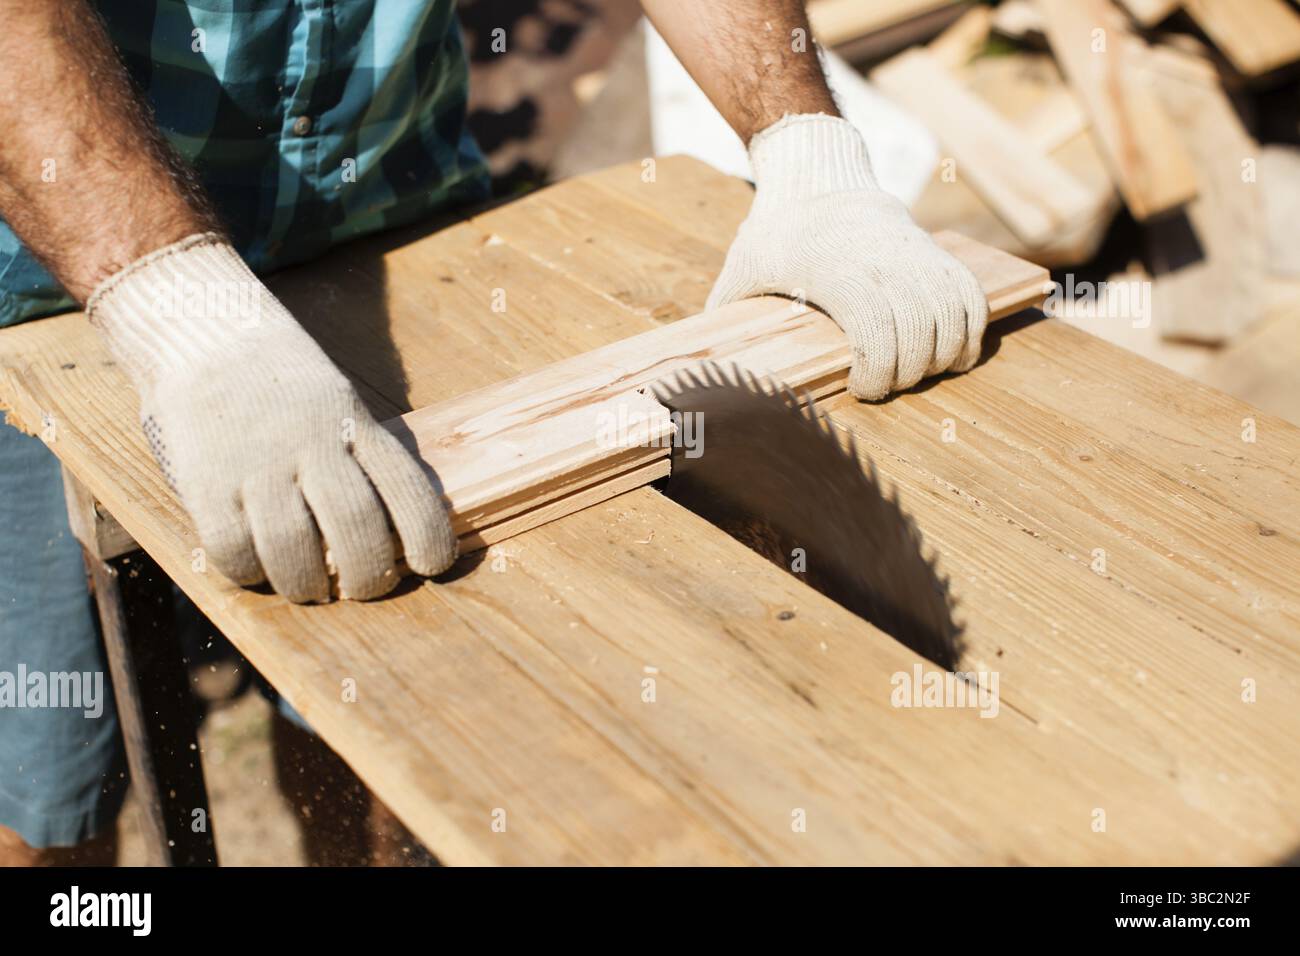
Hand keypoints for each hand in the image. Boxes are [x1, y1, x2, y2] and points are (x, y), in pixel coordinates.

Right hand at [87, 235, 455, 601]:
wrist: (203, 329)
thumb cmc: (282, 382)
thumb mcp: (339, 404)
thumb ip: (364, 457)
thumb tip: (398, 528)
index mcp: (354, 424)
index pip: (409, 490)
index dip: (429, 538)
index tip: (433, 566)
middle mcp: (311, 443)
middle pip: (357, 529)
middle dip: (370, 577)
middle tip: (366, 588)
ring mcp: (256, 462)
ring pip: (294, 550)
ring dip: (308, 586)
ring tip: (312, 589)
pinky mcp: (206, 479)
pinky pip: (233, 548)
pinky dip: (250, 572)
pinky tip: (257, 567)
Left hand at [708, 114, 989, 400]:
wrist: (818, 176)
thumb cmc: (775, 231)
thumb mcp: (743, 268)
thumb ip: (726, 312)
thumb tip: (699, 360)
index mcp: (838, 271)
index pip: (877, 335)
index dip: (876, 374)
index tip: (862, 387)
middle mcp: (885, 262)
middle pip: (919, 336)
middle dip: (906, 374)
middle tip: (884, 385)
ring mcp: (916, 256)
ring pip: (952, 320)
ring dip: (941, 359)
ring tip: (918, 374)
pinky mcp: (937, 254)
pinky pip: (970, 299)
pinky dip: (970, 332)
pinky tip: (953, 356)